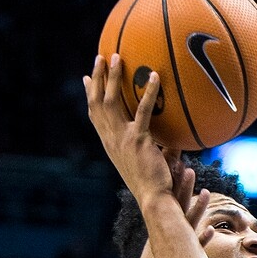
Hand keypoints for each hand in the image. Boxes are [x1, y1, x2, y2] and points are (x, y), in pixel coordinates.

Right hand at [84, 54, 174, 203]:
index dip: (90, 96)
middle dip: (98, 78)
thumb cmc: (153, 185)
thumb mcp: (146, 162)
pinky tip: (155, 76)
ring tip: (116, 56)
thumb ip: (151, 145)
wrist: (154, 200)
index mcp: (111, 145)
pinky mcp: (138, 141)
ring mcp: (123, 140)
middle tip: (100, 57)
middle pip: (98, 103)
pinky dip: (149, 93)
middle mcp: (112, 140)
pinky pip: (143, 111)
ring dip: (112, 77)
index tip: (87, 79)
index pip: (96, 116)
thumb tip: (169, 136)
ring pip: (112, 102)